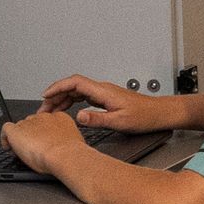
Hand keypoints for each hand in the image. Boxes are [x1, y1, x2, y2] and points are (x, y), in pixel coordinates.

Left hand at [1, 108, 84, 177]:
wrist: (64, 155)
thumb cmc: (71, 153)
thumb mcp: (74, 142)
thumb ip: (64, 138)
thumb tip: (60, 144)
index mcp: (59, 118)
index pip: (46, 121)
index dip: (41, 132)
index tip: (41, 141)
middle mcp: (43, 117)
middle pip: (31, 123)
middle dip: (29, 134)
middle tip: (31, 148)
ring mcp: (29, 122)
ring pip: (19, 127)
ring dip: (19, 138)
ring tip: (22, 151)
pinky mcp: (16, 130)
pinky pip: (6, 129)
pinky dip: (5, 138)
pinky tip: (9, 148)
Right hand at [40, 74, 166, 133]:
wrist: (160, 113)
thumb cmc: (145, 116)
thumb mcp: (120, 121)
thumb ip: (98, 119)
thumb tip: (78, 116)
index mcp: (104, 91)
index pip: (75, 82)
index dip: (57, 87)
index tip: (45, 96)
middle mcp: (102, 89)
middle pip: (72, 86)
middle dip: (55, 95)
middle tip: (44, 109)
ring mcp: (104, 93)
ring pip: (77, 91)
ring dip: (62, 99)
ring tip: (51, 111)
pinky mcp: (106, 98)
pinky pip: (83, 96)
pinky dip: (71, 101)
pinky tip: (67, 110)